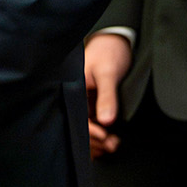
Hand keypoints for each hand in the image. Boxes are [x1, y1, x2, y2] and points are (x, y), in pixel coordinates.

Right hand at [85, 33, 130, 157]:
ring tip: (113, 143)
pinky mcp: (91, 105)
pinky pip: (92, 125)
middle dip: (95, 140)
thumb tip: (107, 121)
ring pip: (85, 130)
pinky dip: (100, 136)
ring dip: (98, 141)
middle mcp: (74, 99)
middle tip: (112, 144)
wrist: (115, 43)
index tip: (105, 137)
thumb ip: (107, 97)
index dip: (89, 132)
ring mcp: (82, 103)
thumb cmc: (108, 53)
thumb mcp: (108, 74)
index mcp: (71, 91)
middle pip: (79, 128)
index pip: (75, 118)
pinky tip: (111, 138)